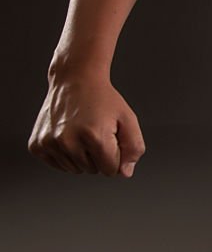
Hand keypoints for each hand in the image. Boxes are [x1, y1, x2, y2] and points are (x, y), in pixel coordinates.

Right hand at [28, 71, 145, 177]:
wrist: (75, 79)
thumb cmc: (103, 98)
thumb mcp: (128, 118)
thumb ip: (134, 147)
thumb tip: (125, 173)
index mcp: (94, 136)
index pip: (111, 169)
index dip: (115, 154)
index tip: (111, 136)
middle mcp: (69, 142)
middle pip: (93, 171)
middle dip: (99, 154)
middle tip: (96, 129)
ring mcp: (50, 144)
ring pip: (75, 169)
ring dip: (82, 156)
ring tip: (82, 131)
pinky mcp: (37, 146)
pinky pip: (57, 165)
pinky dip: (65, 155)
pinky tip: (69, 134)